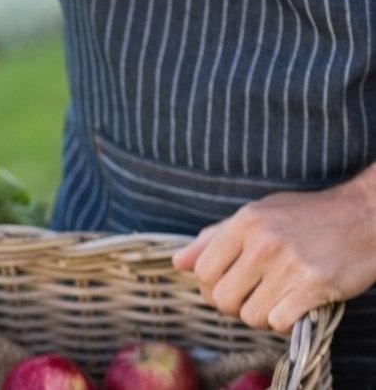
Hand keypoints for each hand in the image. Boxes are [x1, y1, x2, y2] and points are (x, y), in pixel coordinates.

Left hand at [171, 181, 375, 332]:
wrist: (367, 215)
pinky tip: (295, 306)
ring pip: (249, 316)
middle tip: (253, 296)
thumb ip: (216, 237)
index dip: (211, 286)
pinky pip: (279, 322)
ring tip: (277, 299)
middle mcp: (263, 244)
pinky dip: (284, 322)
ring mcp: (289, 266)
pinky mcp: (315, 287)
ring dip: (261, 316)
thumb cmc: (309, 215)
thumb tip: (178, 262)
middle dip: (233, 305)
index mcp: (245, 223)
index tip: (230, 284)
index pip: (202, 272)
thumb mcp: (258, 213)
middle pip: (221, 299)